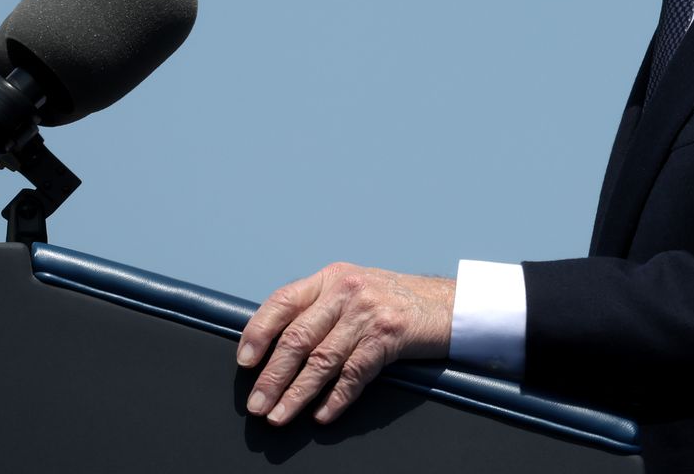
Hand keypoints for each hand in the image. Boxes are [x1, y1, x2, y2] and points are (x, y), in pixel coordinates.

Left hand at [236, 263, 454, 425]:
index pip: (282, 302)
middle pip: (298, 338)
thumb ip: (320, 308)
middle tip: (256, 405)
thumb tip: (275, 346)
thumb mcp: (354, 290)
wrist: (449, 303)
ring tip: (279, 416)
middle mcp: (347, 290)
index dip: (258, 332)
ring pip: (322, 360)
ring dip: (296, 394)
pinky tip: (322, 414)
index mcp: (331, 277)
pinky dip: (336, 398)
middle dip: (272, 376)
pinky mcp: (390, 335)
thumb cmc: (395, 301)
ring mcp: (369, 312)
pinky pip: (354, 373)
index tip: (244, 362)